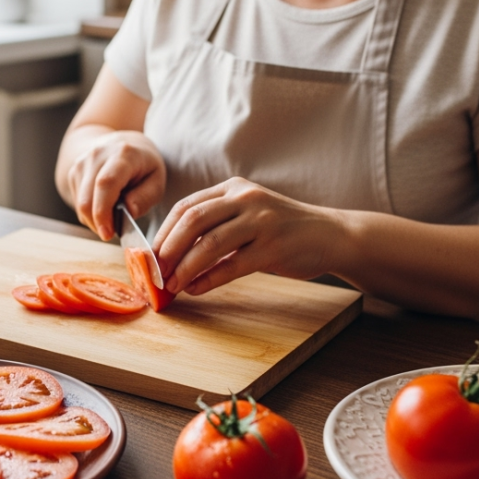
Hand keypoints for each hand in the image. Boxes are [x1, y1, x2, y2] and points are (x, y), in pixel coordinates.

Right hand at [65, 130, 165, 240]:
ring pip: (81, 203)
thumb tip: (129, 211)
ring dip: (94, 220)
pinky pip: (78, 201)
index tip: (108, 233)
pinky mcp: (74, 171)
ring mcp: (82, 162)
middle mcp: (98, 155)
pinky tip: (104, 206)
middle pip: (88, 198)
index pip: (106, 184)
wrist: (122, 142)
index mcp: (123, 154)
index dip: (103, 211)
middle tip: (112, 233)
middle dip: (98, 223)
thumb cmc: (143, 165)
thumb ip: (146, 197)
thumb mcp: (156, 179)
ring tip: (112, 217)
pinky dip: (90, 212)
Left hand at [154, 178, 337, 295]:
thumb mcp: (248, 213)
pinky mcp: (273, 247)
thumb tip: (172, 251)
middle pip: (192, 220)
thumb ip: (216, 223)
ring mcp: (261, 222)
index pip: (186, 206)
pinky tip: (196, 289)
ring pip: (209, 244)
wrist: (329, 234)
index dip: (163, 232)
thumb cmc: (281, 228)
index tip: (149, 255)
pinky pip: (232, 266)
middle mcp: (246, 199)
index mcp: (233, 189)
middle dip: (168, 249)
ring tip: (172, 285)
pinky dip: (209, 279)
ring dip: (185, 268)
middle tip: (155, 271)